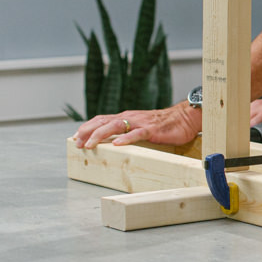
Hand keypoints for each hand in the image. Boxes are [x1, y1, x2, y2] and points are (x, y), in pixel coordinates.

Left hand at [73, 103, 201, 148]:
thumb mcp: (142, 127)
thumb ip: (129, 131)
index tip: (75, 138)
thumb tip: (113, 143)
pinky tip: (117, 144)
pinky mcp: (152, 130)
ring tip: (90, 145)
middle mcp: (130, 117)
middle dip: (87, 132)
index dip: (86, 128)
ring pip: (115, 126)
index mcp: (126, 117)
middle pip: (103, 121)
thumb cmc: (165, 124)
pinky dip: (126, 138)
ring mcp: (140, 123)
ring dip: (100, 135)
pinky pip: (137, 134)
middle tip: (77, 143)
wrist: (186, 117)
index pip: (101, 120)